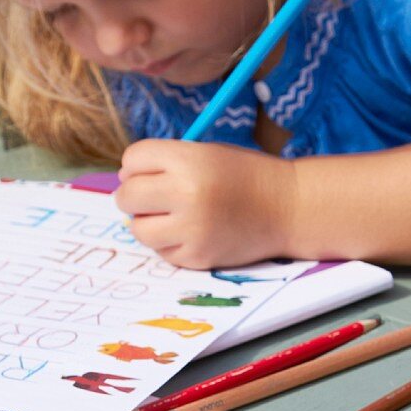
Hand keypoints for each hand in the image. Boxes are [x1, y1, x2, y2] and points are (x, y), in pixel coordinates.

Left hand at [115, 139, 296, 268]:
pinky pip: (161, 251)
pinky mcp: (197, 256)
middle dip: (133, 195)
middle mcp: (187, 193)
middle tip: (150, 196)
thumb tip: (122, 181)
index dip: (136, 165)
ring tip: (170, 216)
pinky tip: (190, 232)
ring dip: (147, 222)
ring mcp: (192, 229)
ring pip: (138, 228)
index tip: (150, 170)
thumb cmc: (244, 176)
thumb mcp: (206, 153)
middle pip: (127, 196)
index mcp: (188, 159)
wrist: (288, 207)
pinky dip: (169, 243)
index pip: (132, 159)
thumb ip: (166, 163)